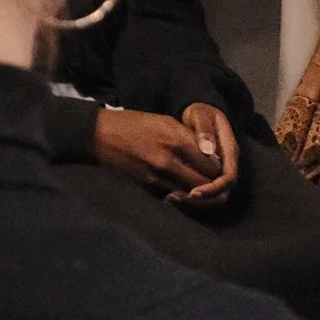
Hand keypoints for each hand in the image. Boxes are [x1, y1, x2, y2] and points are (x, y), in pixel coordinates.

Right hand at [93, 107, 222, 193]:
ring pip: (189, 195)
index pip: (211, 163)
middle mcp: (168, 159)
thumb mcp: (165, 120)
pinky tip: (184, 195)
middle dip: (213, 187)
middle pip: (204, 183)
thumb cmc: (134, 124)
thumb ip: (188, 137)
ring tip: (204, 194)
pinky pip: (171, 198)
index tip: (219, 169)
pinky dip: (180, 199)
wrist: (100, 134)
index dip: (219, 169)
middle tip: (217, 186)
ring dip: (199, 196)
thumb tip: (209, 153)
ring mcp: (156, 175)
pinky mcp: (145, 186)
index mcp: (176, 138)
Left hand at [169, 104, 239, 206]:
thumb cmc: (201, 112)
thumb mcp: (201, 116)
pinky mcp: (207, 174)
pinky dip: (188, 196)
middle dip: (202, 200)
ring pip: (212, 196)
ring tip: (170, 198)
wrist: (200, 112)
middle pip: (222, 193)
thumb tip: (207, 151)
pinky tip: (170, 194)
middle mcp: (226, 164)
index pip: (228, 178)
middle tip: (177, 198)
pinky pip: (203, 191)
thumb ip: (204, 131)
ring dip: (193, 201)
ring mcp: (218, 170)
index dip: (213, 188)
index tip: (194, 192)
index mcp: (229, 150)